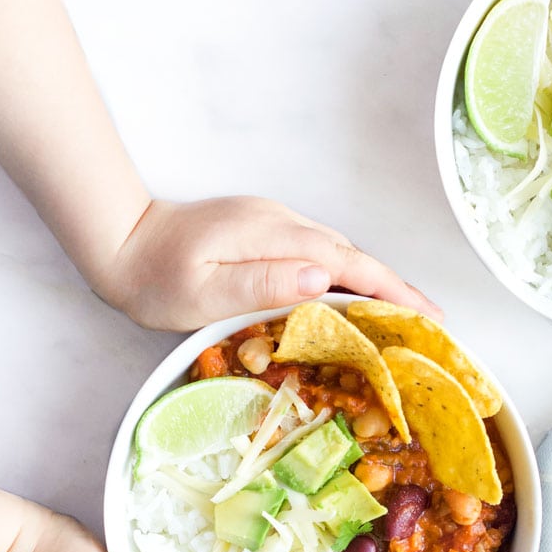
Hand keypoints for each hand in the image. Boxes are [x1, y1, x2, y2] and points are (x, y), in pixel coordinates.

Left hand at [99, 196, 441, 330]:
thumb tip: (323, 279)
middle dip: (396, 289)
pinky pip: (318, 255)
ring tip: (403, 319)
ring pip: (338, 254)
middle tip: (429, 328)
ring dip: (373, 284)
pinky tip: (352, 300)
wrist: (121, 241)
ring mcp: (274, 223)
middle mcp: (282, 223)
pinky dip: (345, 277)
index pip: (349, 265)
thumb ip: (262, 284)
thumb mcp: (203, 291)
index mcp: (273, 236)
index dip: (393, 291)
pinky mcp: (264, 230)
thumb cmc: (156, 277)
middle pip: (353, 257)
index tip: (429, 317)